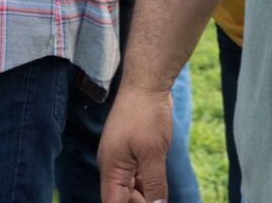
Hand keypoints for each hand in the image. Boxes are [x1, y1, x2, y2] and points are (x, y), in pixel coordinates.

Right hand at [98, 82, 172, 202]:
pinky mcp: (132, 146)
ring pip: (130, 186)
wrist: (147, 81)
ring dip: (144, 194)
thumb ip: (154, 183)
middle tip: (159, 202)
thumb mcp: (153, 152)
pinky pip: (136, 172)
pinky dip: (146, 181)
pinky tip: (158, 185)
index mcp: (111, 168)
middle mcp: (113, 164)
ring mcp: (122, 155)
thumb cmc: (147, 114)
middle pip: (121, 198)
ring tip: (159, 197)